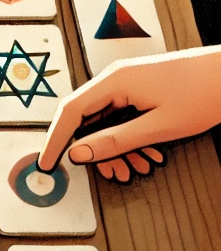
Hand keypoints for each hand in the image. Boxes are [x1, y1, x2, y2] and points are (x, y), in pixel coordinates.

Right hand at [38, 48, 220, 182]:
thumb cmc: (203, 93)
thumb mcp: (158, 126)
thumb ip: (114, 141)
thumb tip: (80, 152)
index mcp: (113, 81)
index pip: (70, 112)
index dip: (55, 139)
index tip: (47, 162)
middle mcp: (114, 78)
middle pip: (85, 117)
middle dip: (93, 148)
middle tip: (107, 172)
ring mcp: (127, 81)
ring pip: (104, 119)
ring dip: (114, 145)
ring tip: (134, 166)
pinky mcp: (139, 87)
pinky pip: (119, 114)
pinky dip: (125, 135)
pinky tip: (143, 152)